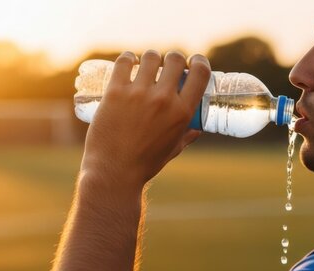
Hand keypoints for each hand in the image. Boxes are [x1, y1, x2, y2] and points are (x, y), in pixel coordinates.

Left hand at [81, 50, 210, 188]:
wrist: (114, 171)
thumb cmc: (146, 163)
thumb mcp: (174, 149)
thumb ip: (187, 136)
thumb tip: (197, 130)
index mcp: (182, 112)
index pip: (200, 73)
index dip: (199, 61)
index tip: (193, 61)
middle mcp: (164, 99)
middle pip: (174, 59)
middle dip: (174, 58)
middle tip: (168, 64)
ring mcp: (138, 94)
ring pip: (150, 57)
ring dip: (151, 57)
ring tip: (147, 64)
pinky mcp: (115, 92)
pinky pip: (124, 62)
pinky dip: (128, 58)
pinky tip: (129, 60)